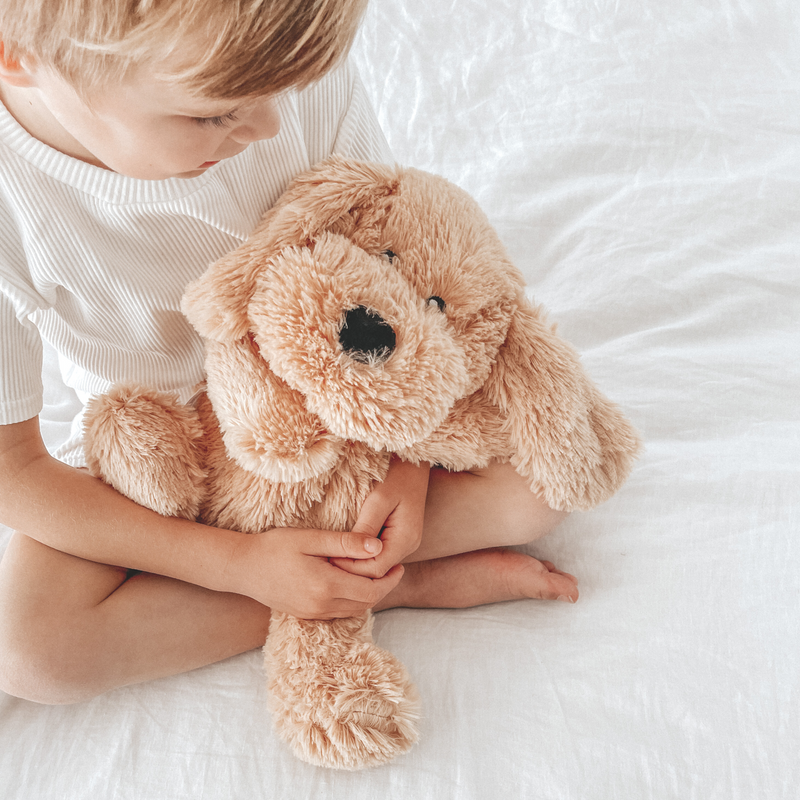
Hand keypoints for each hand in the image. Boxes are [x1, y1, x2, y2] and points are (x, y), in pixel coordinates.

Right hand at [223, 526, 403, 619]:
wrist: (242, 568)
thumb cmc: (274, 547)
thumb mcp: (310, 539)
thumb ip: (345, 543)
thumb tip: (378, 547)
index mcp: (326, 586)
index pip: (372, 591)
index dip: (390, 580)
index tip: (399, 564)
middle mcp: (322, 606)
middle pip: (366, 603)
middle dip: (383, 588)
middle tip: (393, 568)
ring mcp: (312, 613)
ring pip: (354, 610)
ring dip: (369, 595)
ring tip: (377, 574)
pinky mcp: (305, 614)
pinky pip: (339, 612)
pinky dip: (353, 600)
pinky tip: (353, 583)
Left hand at [331, 458, 430, 578]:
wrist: (413, 463)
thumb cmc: (396, 475)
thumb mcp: (378, 498)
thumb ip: (367, 526)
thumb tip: (354, 552)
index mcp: (406, 538)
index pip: (376, 569)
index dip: (350, 567)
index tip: (327, 556)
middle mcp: (408, 546)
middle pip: (376, 572)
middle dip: (350, 569)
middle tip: (322, 560)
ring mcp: (405, 544)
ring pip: (377, 566)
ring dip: (355, 564)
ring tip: (330, 556)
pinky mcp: (398, 539)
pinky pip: (378, 556)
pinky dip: (361, 556)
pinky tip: (344, 549)